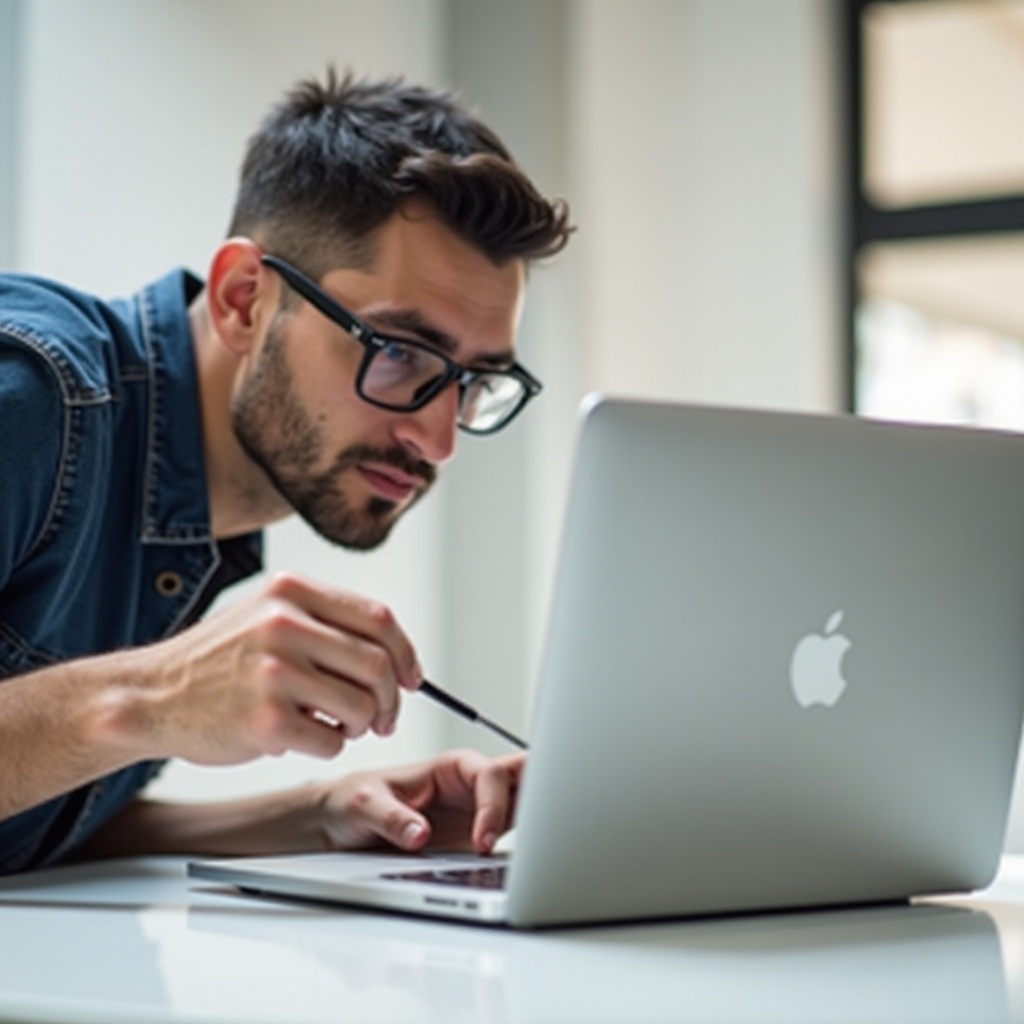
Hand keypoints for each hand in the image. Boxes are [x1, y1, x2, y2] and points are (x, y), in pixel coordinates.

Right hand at [104, 572, 420, 765]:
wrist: (151, 695)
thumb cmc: (217, 660)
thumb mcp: (268, 614)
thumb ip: (327, 623)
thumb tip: (396, 655)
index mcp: (292, 592)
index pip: (379, 619)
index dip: (405, 653)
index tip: (412, 678)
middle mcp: (284, 625)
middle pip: (378, 664)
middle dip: (392, 699)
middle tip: (384, 718)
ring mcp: (274, 672)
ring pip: (362, 706)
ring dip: (362, 725)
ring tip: (341, 726)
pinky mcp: (266, 721)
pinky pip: (332, 742)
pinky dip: (330, 746)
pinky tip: (306, 738)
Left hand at [314, 749, 524, 854]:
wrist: (342, 824)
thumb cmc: (353, 800)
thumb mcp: (363, 804)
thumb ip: (392, 817)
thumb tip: (420, 833)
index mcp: (450, 766)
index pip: (489, 775)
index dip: (493, 805)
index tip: (483, 840)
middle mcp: (471, 785)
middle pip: (522, 776)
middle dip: (540, 791)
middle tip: (543, 824)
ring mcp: (479, 810)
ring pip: (526, 804)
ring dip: (537, 822)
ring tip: (542, 850)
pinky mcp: (480, 836)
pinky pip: (515, 833)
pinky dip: (528, 844)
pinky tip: (531, 861)